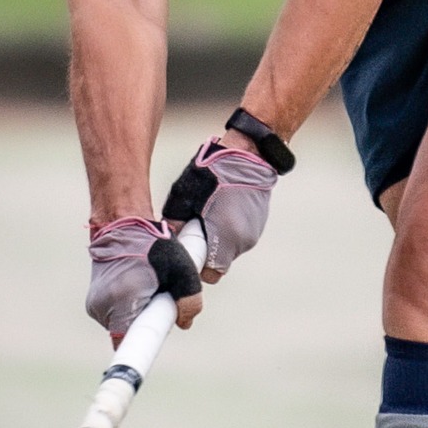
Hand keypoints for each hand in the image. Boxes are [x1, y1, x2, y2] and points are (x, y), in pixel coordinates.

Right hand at [85, 217, 203, 340]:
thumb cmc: (152, 245)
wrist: (122, 225)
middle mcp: (102, 307)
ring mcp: (95, 305)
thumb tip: (185, 322)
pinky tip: (134, 286)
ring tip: (145, 286)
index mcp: (120, 301)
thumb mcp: (181, 269)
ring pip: (122, 324)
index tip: (153, 335)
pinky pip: (114, 315)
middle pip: (129, 333)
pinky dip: (127, 307)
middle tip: (158, 296)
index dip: (144, 343)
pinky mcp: (93, 301)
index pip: (128, 342)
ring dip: (137, 313)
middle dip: (146, 322)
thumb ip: (189, 299)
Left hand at [162, 136, 278, 278]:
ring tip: (211, 215)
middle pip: (220, 261)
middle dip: (208, 251)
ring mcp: (254, 233)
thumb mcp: (185, 195)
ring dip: (219, 239)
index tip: (191, 252)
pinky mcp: (259, 224)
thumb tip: (167, 238)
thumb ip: (174, 222)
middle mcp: (243, 240)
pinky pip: (240, 237)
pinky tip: (223, 210)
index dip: (198, 266)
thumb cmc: (215, 172)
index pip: (211, 274)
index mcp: (226, 237)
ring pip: (231, 249)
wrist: (249, 154)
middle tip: (198, 229)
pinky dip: (230, 229)